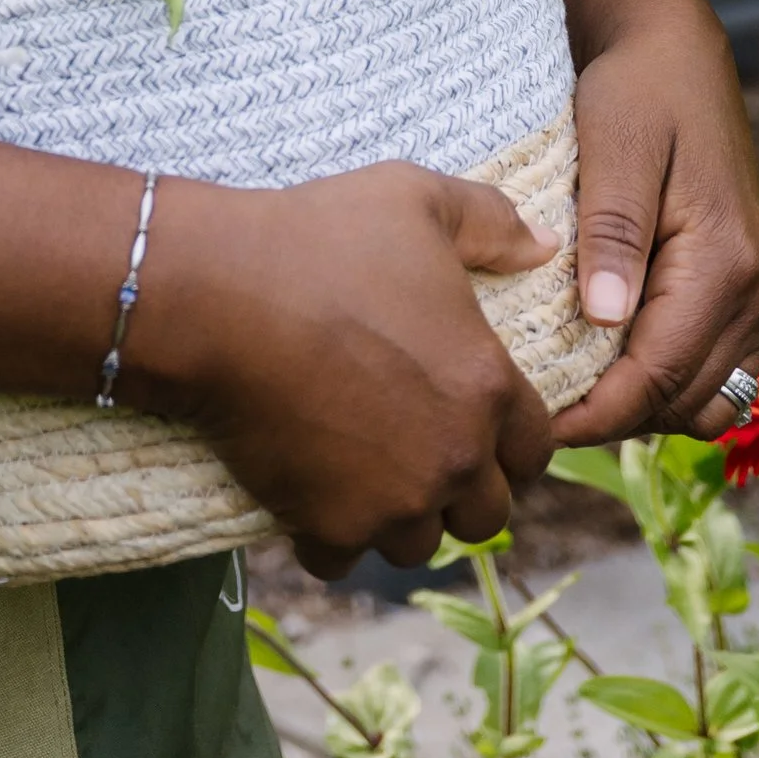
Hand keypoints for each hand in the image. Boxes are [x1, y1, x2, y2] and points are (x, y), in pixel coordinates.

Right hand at [126, 163, 557, 576]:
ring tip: (364, 476)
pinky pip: (343, 559)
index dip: (508, 438)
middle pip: (486, 513)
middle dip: (459, 490)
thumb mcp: (414, 198)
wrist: (216, 296)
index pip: (535, 447)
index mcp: (485, 383)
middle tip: (416, 453)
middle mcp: (454, 455)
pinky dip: (327, 535)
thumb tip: (542, 247)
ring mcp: (393, 500)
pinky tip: (308, 493)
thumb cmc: (317, 238)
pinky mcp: (331, 526)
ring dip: (398, 518)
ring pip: (419, 543)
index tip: (473, 423)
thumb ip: (490, 222)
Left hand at [518, 0, 758, 445]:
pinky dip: (656, 377)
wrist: (676, 47)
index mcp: (727, 263)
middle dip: (610, 416)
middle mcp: (756, 292)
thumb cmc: (638, 86)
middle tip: (529, 409)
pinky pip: (703, 367)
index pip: (658, 377)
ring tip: (558, 386)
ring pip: (697, 396)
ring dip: (635, 402)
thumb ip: (613, 230)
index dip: (593, 413)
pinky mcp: (742, 292)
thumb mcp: (615, 143)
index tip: (528, 423)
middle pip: (679, 400)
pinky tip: (598, 356)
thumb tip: (606, 319)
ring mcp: (756, 297)